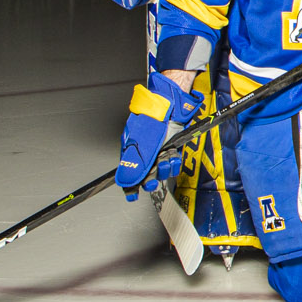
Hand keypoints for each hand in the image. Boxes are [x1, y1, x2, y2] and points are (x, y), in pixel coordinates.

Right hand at [117, 70, 197, 197]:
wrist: (170, 106)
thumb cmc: (151, 120)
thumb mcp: (140, 145)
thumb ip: (134, 165)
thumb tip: (127, 182)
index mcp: (131, 151)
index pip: (128, 173)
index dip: (131, 186)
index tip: (132, 195)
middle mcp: (144, 153)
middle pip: (147, 175)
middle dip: (152, 179)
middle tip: (154, 180)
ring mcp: (158, 151)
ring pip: (161, 170)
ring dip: (165, 168)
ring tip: (165, 159)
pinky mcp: (171, 148)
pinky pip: (172, 163)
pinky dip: (174, 162)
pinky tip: (173, 155)